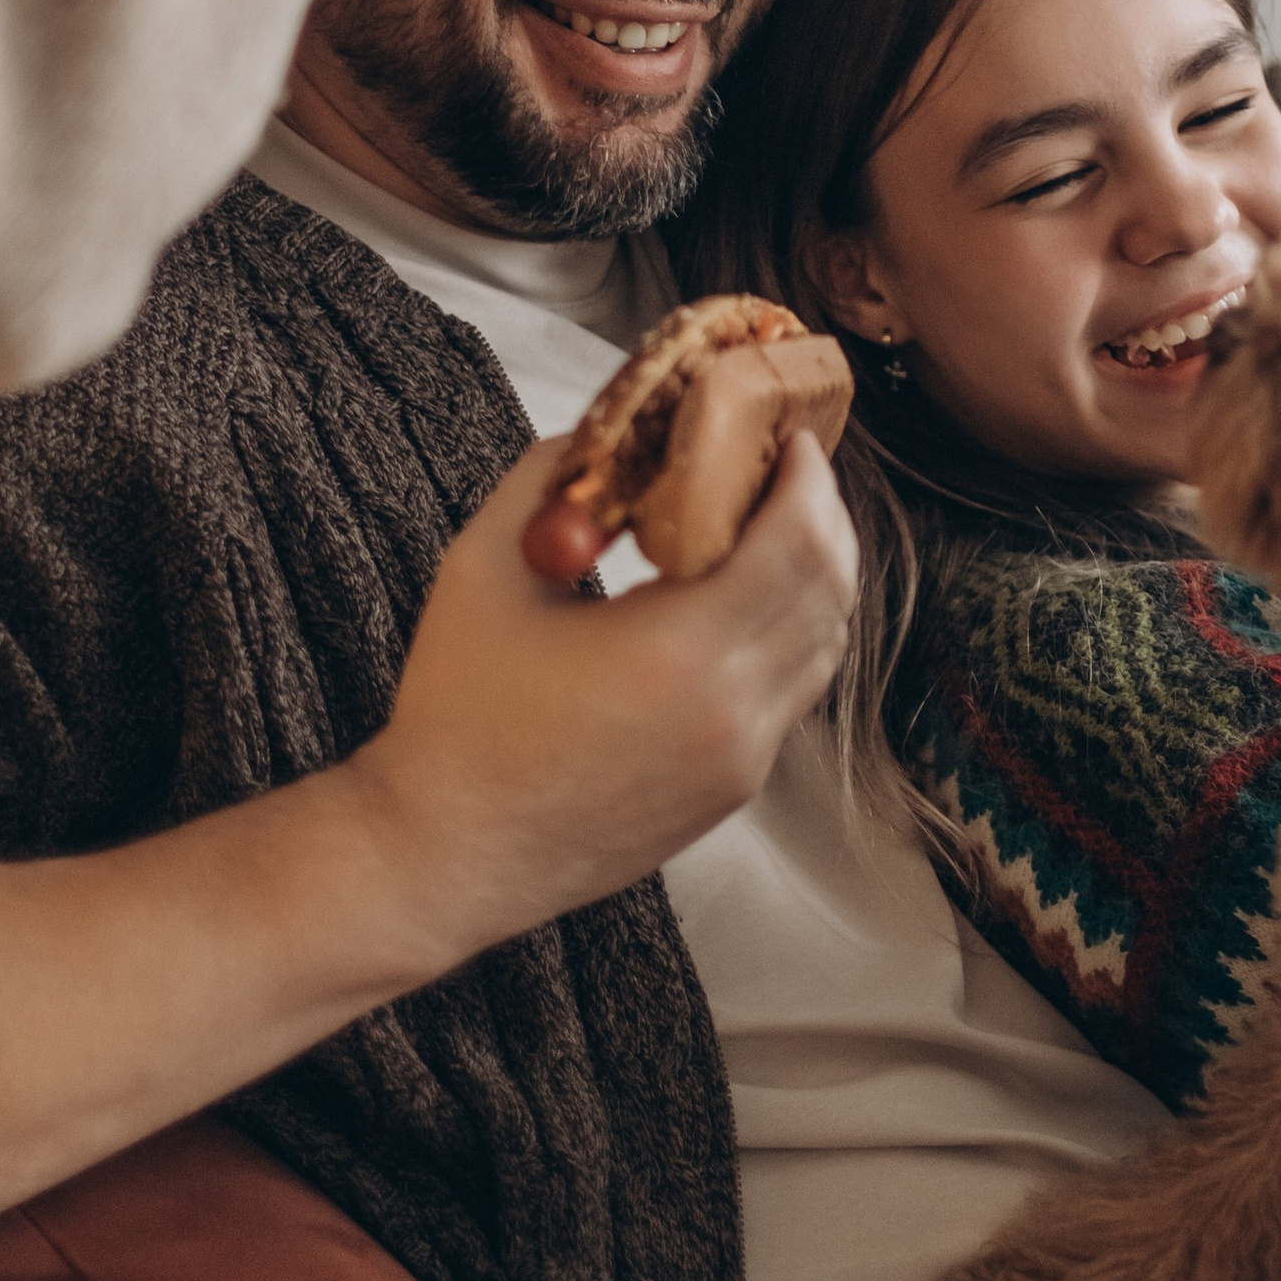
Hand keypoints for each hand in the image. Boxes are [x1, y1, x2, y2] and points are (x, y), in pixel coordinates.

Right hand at [349, 435, 859, 951]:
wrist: (449, 849)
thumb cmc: (458, 711)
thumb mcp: (485, 565)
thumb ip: (550, 477)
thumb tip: (612, 431)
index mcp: (677, 651)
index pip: (797, 541)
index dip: (808, 477)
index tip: (790, 434)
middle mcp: (731, 710)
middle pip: (830, 588)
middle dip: (821, 514)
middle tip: (788, 469)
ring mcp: (741, 759)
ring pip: (826, 645)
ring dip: (815, 576)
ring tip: (771, 529)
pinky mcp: (734, 790)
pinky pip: (793, 693)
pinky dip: (790, 634)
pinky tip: (743, 604)